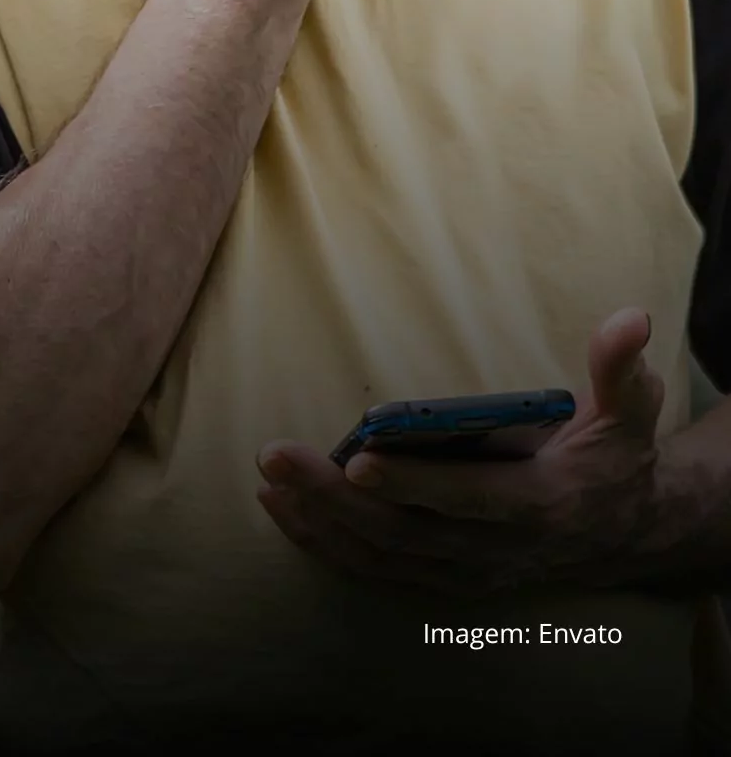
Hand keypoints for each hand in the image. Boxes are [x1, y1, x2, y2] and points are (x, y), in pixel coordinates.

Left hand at [257, 309, 663, 595]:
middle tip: (276, 459)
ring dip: (320, 526)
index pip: (467, 498)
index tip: (358, 457)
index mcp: (538, 504)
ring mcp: (468, 573)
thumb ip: (623, 368)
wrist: (626, 535)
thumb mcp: (633, 411)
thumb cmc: (618, 460)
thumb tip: (628, 320)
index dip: (414, 484)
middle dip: (334, 499)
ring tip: (268, 485)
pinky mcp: (447, 580)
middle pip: (405, 533)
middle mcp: (497, 550)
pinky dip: (331, 549)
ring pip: (383, 558)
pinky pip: (380, 573)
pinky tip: (289, 517)